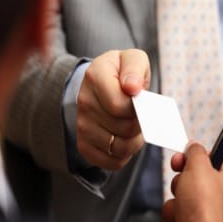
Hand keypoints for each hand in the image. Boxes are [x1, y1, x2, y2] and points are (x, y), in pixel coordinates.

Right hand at [76, 49, 149, 169]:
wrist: (101, 85)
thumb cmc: (122, 73)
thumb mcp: (132, 59)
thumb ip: (134, 67)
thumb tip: (132, 88)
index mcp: (94, 76)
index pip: (120, 106)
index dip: (139, 108)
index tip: (141, 100)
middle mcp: (84, 102)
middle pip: (123, 128)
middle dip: (140, 124)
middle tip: (141, 115)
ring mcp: (81, 126)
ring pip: (119, 148)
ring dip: (134, 141)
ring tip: (134, 128)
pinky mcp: (84, 146)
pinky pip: (112, 162)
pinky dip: (124, 155)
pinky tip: (124, 139)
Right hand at [162, 142, 222, 221]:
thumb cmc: (202, 207)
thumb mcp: (199, 168)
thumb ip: (196, 152)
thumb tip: (194, 145)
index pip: (210, 161)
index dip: (194, 158)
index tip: (182, 157)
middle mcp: (218, 200)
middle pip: (188, 181)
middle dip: (179, 185)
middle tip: (183, 188)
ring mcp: (204, 218)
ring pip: (177, 201)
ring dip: (174, 206)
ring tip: (183, 214)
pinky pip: (173, 218)